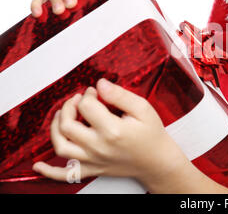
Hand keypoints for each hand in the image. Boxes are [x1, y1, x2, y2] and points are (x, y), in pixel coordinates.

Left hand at [32, 78, 188, 189]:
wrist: (157, 161)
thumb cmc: (152, 134)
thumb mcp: (143, 108)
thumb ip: (120, 95)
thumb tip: (100, 84)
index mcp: (112, 130)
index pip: (87, 106)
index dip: (88, 94)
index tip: (96, 91)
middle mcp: (99, 147)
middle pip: (68, 124)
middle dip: (69, 106)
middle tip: (78, 99)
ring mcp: (93, 160)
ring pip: (61, 146)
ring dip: (56, 128)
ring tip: (62, 116)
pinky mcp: (92, 169)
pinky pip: (65, 175)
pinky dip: (48, 171)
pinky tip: (37, 165)